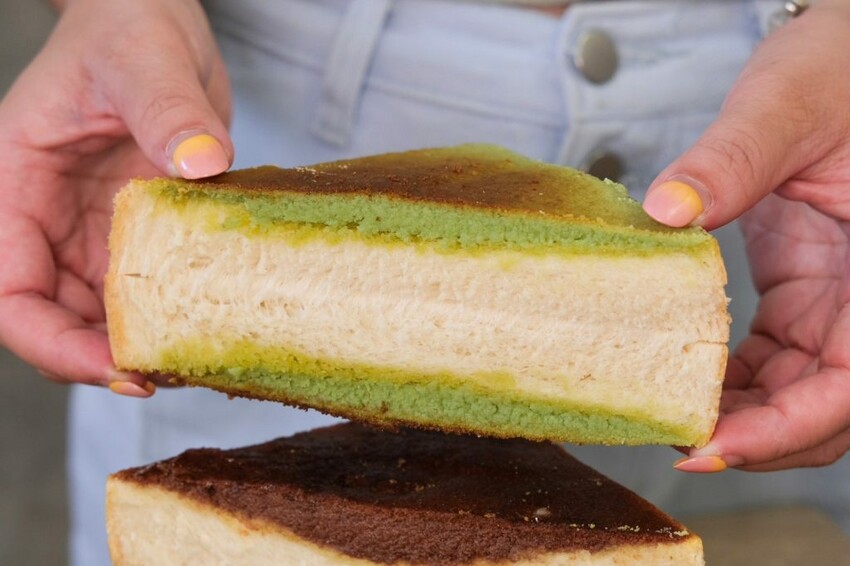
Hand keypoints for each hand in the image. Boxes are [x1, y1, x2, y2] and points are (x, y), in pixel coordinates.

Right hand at [0, 0, 231, 395]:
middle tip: (173, 373)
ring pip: (104, 314)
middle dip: (106, 358)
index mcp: (14, 185)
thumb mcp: (142, 59)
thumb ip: (167, 109)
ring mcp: (94, 228)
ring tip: (199, 357)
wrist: (155, 19)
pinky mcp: (141, 228)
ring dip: (144, 343)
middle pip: (57, 320)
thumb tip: (201, 163)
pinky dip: (175, 311)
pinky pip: (149, 286)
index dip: (52, 345)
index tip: (118, 368)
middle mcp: (48, 219)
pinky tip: (215, 319)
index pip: (10, 292)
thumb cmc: (127, 26)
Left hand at [643, 0, 849, 470]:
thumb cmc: (840, 70)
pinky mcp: (804, 297)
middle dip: (755, 437)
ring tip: (665, 415)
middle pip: (824, 408)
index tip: (714, 443)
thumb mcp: (787, 105)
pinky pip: (770, 361)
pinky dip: (728, 380)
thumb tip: (666, 209)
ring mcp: (838, 305)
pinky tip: (679, 376)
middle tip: (674, 441)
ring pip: (796, 394)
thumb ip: (733, 159)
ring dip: (736, 415)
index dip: (789, 427)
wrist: (843, 61)